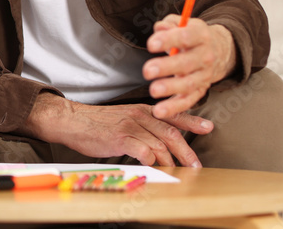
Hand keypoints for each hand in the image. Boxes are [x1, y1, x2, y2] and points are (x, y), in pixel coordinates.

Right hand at [23, 93, 212, 166]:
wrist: (73, 120)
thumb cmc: (98, 123)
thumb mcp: (125, 117)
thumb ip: (144, 125)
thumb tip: (161, 141)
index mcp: (143, 110)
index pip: (173, 115)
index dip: (193, 121)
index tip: (209, 127)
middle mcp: (140, 115)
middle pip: (172, 133)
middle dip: (187, 151)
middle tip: (196, 165)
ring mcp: (130, 125)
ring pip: (160, 144)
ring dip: (171, 161)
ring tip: (177, 173)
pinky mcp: (120, 137)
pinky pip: (143, 150)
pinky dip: (152, 160)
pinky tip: (154, 167)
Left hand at [144, 16, 235, 117]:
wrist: (219, 51)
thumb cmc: (192, 35)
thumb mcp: (184, 23)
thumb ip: (169, 24)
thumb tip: (159, 29)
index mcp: (201, 36)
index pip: (186, 37)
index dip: (168, 40)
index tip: (151, 45)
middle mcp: (205, 57)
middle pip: (187, 63)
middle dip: (166, 68)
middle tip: (147, 71)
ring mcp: (204, 75)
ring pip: (189, 84)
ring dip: (170, 88)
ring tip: (153, 90)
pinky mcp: (201, 90)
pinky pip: (188, 101)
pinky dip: (174, 108)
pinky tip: (159, 111)